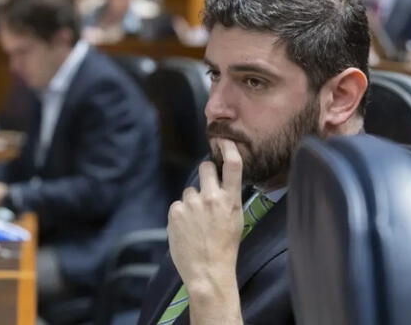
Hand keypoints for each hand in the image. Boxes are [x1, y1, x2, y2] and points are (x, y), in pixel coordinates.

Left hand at [167, 139, 243, 293]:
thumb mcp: (235, 220)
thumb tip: (220, 184)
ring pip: (190, 191)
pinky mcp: (175, 211)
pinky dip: (181, 214)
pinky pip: (178, 205)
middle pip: (206, 168)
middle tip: (206, 186)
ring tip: (196, 223)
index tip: (223, 140)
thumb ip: (227, 199)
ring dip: (192, 201)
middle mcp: (211, 197)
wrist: (207, 271)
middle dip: (205, 172)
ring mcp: (191, 203)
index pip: (233, 165)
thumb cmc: (225, 248)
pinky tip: (187, 229)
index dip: (228, 148)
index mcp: (231, 200)